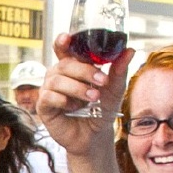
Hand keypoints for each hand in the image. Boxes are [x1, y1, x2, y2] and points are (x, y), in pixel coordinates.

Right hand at [36, 33, 130, 154]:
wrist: (95, 135)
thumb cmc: (101, 110)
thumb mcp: (114, 89)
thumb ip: (119, 70)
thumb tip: (129, 51)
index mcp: (72, 67)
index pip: (63, 49)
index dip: (62, 42)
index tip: (67, 37)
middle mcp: (57, 75)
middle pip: (64, 64)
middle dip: (84, 71)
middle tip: (102, 81)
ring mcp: (48, 90)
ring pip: (56, 80)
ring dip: (77, 88)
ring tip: (93, 98)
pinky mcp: (43, 106)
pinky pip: (48, 97)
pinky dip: (63, 100)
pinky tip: (74, 107)